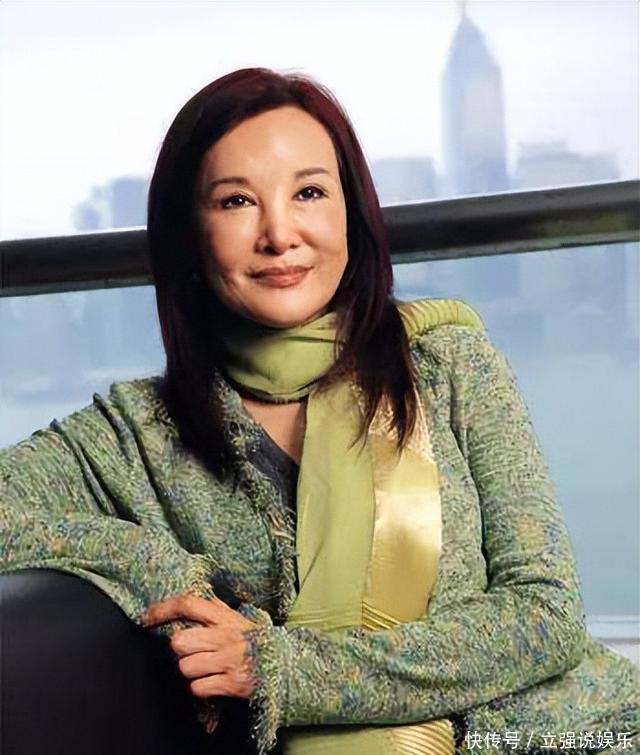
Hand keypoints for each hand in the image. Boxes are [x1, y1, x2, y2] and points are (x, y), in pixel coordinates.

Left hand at [140, 594, 257, 699]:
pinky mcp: (232, 683)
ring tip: (207, 667)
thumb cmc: (257, 642)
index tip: (146, 618)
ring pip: (186, 667)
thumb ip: (218, 610)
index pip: (188, 605)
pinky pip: (198, 687)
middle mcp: (225, 637)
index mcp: (225, 617)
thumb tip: (196, 599)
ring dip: (191, 670)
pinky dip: (201, 688)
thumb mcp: (239, 620)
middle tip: (193, 650)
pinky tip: (213, 681)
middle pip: (179, 641)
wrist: (287, 665)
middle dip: (181, 649)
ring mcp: (229, 660)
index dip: (163, 610)